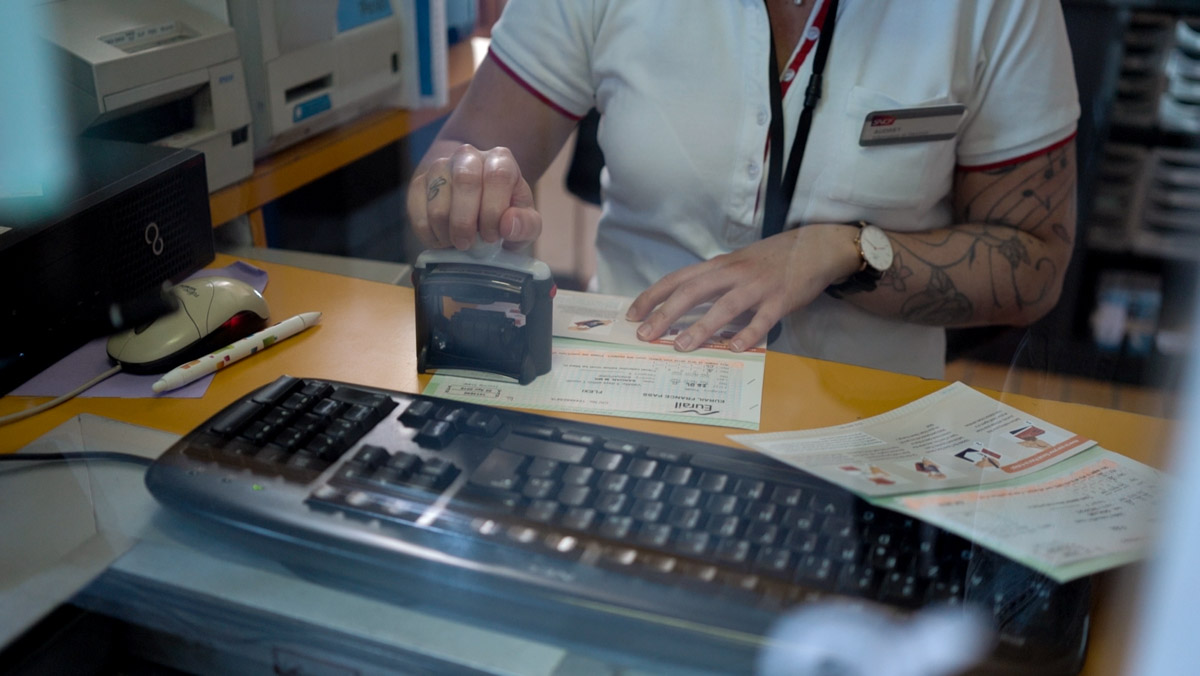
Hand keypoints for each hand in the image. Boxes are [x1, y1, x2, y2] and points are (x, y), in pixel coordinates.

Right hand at [406, 144, 540, 250]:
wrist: (475, 204)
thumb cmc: (504, 214)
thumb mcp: (525, 223)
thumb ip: (526, 225)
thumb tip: (507, 226)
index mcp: (500, 160)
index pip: (498, 176)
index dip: (494, 210)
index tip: (491, 236)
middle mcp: (468, 156)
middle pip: (464, 180)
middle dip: (465, 221)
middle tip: (468, 244)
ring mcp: (439, 167)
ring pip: (437, 199)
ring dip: (446, 231)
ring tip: (457, 242)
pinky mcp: (418, 183)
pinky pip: (417, 211)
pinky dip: (430, 234)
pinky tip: (443, 239)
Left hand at [625, 224, 861, 351]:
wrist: (814, 247)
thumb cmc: (769, 259)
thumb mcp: (735, 264)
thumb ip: (712, 282)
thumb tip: (683, 306)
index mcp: (718, 266)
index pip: (677, 279)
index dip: (652, 296)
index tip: (632, 314)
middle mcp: (733, 273)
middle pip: (692, 292)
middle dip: (665, 314)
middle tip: (645, 334)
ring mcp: (757, 286)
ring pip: (724, 306)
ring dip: (700, 327)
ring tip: (680, 346)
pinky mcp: (780, 299)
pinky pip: (762, 319)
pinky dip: (748, 334)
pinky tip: (734, 348)